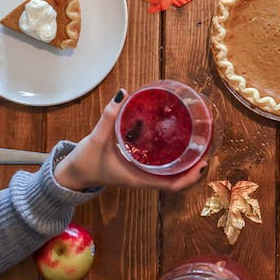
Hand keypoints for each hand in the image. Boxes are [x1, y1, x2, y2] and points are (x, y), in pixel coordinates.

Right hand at [54, 90, 206, 191]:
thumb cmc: (85, 162)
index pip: (172, 185)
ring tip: (198, 142)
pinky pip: (160, 164)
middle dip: (194, 167)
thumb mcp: (96, 139)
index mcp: (139, 178)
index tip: (203, 163)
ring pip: (171, 172)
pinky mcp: (138, 166)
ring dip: (185, 161)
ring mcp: (142, 173)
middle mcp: (145, 178)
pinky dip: (171, 156)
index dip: (190, 177)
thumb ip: (108, 117)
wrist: (73, 174)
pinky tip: (175, 139)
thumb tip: (122, 94)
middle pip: (178, 178)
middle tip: (206, 146)